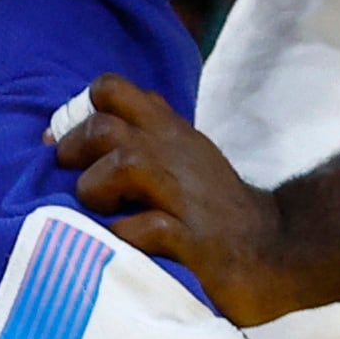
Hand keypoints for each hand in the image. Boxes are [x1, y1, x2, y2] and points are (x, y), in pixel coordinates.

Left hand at [56, 78, 301, 324]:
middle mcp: (173, 157)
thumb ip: (145, 134)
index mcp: (168, 133)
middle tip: (75, 185)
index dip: (76, 113)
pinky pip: (148, 229)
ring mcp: (185, 198)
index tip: (61, 148)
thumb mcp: (183, 156)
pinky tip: (123, 248)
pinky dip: (125, 237)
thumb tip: (89, 119)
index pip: (113, 90)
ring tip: (100, 214)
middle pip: (106, 126)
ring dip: (96, 190)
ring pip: (126, 165)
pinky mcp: (194, 243)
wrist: (278, 248)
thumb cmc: (215, 207)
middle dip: (75, 152)